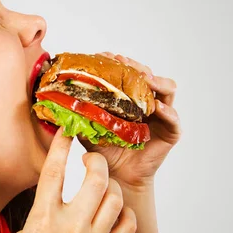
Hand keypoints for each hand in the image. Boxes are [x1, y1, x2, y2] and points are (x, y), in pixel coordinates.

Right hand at [8, 127, 136, 232]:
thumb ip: (38, 215)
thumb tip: (50, 198)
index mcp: (42, 219)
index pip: (52, 171)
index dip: (60, 145)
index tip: (66, 131)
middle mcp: (70, 226)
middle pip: (94, 177)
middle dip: (96, 161)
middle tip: (92, 160)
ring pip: (115, 196)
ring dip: (110, 186)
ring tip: (103, 187)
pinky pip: (128, 224)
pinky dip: (124, 213)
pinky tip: (115, 213)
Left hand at [76, 52, 181, 189]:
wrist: (115, 176)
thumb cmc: (103, 151)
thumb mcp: (88, 128)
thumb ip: (79, 114)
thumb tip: (58, 99)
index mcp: (129, 98)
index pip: (128, 72)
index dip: (119, 62)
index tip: (106, 56)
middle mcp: (146, 103)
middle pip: (149, 75)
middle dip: (137, 66)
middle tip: (124, 63)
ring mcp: (161, 116)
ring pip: (167, 89)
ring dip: (157, 82)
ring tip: (145, 80)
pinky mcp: (170, 133)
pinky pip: (174, 119)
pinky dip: (168, 112)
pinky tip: (158, 109)